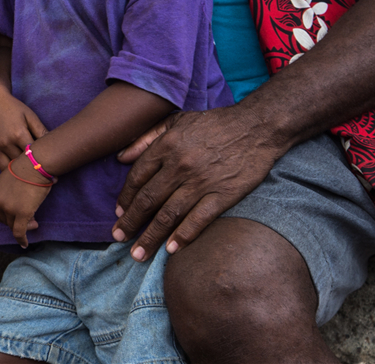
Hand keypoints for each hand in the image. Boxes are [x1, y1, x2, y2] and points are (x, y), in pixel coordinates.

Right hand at [0, 83, 46, 182]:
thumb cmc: (12, 106)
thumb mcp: (29, 115)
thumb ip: (40, 130)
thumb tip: (54, 143)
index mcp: (19, 134)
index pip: (34, 156)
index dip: (44, 167)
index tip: (53, 177)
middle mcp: (6, 143)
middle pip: (21, 166)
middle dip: (31, 176)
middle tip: (41, 187)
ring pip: (6, 171)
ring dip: (15, 181)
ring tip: (25, 191)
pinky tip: (0, 188)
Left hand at [0, 157, 52, 247]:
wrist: (35, 164)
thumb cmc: (26, 168)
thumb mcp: (10, 179)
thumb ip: (9, 192)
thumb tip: (19, 201)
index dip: (7, 216)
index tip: (16, 216)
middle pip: (4, 220)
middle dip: (15, 222)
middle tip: (29, 221)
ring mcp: (8, 208)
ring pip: (13, 226)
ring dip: (23, 228)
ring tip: (34, 224)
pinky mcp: (21, 214)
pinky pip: (19, 232)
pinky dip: (21, 240)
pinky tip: (25, 244)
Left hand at [112, 107, 286, 262]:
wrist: (256, 127)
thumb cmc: (213, 123)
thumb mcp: (175, 120)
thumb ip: (146, 138)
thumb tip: (121, 157)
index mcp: (166, 146)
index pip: (137, 177)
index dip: (125, 198)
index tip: (118, 214)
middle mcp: (180, 165)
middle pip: (148, 200)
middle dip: (130, 223)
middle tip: (118, 238)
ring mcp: (202, 182)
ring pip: (169, 214)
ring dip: (151, 236)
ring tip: (138, 255)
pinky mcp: (224, 195)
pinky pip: (199, 219)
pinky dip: (184, 236)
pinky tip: (171, 250)